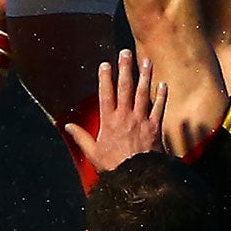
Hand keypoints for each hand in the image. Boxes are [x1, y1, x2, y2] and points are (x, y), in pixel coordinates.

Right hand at [64, 48, 168, 171]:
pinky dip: (161, 96)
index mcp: (109, 121)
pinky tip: (163, 84)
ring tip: (147, 61)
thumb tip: (67, 126)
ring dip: (145, 76)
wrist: (136, 177)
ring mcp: (141, 120)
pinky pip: (159, 108)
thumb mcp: (93, 153)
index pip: (106, 94)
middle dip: (125, 69)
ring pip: (143, 93)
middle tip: (126, 53)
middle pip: (125, 88)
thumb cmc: (113, 166)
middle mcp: (125, 116)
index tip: (105, 64)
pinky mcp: (155, 127)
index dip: (105, 78)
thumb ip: (81, 137)